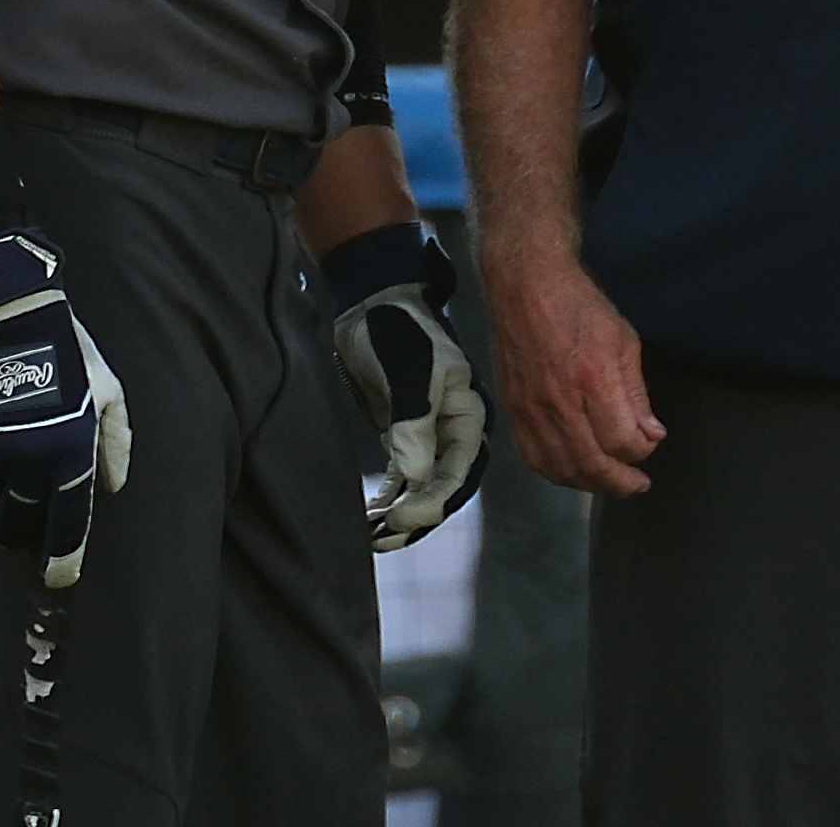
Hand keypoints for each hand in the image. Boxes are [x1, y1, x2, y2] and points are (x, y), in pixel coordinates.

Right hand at [0, 228, 129, 587]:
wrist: (2, 307)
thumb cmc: (66, 345)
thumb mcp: (108, 388)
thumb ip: (115, 441)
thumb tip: (115, 486)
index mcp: (68, 453)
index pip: (67, 524)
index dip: (63, 560)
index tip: (58, 581)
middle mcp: (26, 462)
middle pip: (22, 522)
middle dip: (26, 527)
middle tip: (29, 515)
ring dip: (4, 478)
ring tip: (14, 436)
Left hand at [321, 222, 490, 549]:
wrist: (373, 299)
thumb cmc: (397, 327)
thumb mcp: (408, 368)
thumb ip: (412, 419)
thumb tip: (411, 475)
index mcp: (467, 415)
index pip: (458, 472)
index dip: (432, 500)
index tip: (401, 519)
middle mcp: (453, 430)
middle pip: (442, 487)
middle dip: (417, 518)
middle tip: (384, 540)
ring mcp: (428, 433)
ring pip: (421, 486)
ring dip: (401, 514)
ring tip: (373, 538)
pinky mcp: (402, 432)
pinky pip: (402, 475)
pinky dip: (389, 497)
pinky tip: (372, 517)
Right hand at [481, 241, 661, 495]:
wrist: (524, 284)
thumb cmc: (578, 305)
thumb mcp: (623, 340)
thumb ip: (637, 394)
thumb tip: (651, 434)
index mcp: (593, 380)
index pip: (622, 442)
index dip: (641, 451)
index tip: (649, 442)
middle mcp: (559, 401)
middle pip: (592, 464)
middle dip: (620, 482)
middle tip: (636, 485)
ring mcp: (531, 409)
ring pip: (561, 467)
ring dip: (589, 483)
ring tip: (608, 482)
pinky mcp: (512, 409)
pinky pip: (532, 456)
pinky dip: (555, 473)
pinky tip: (572, 471)